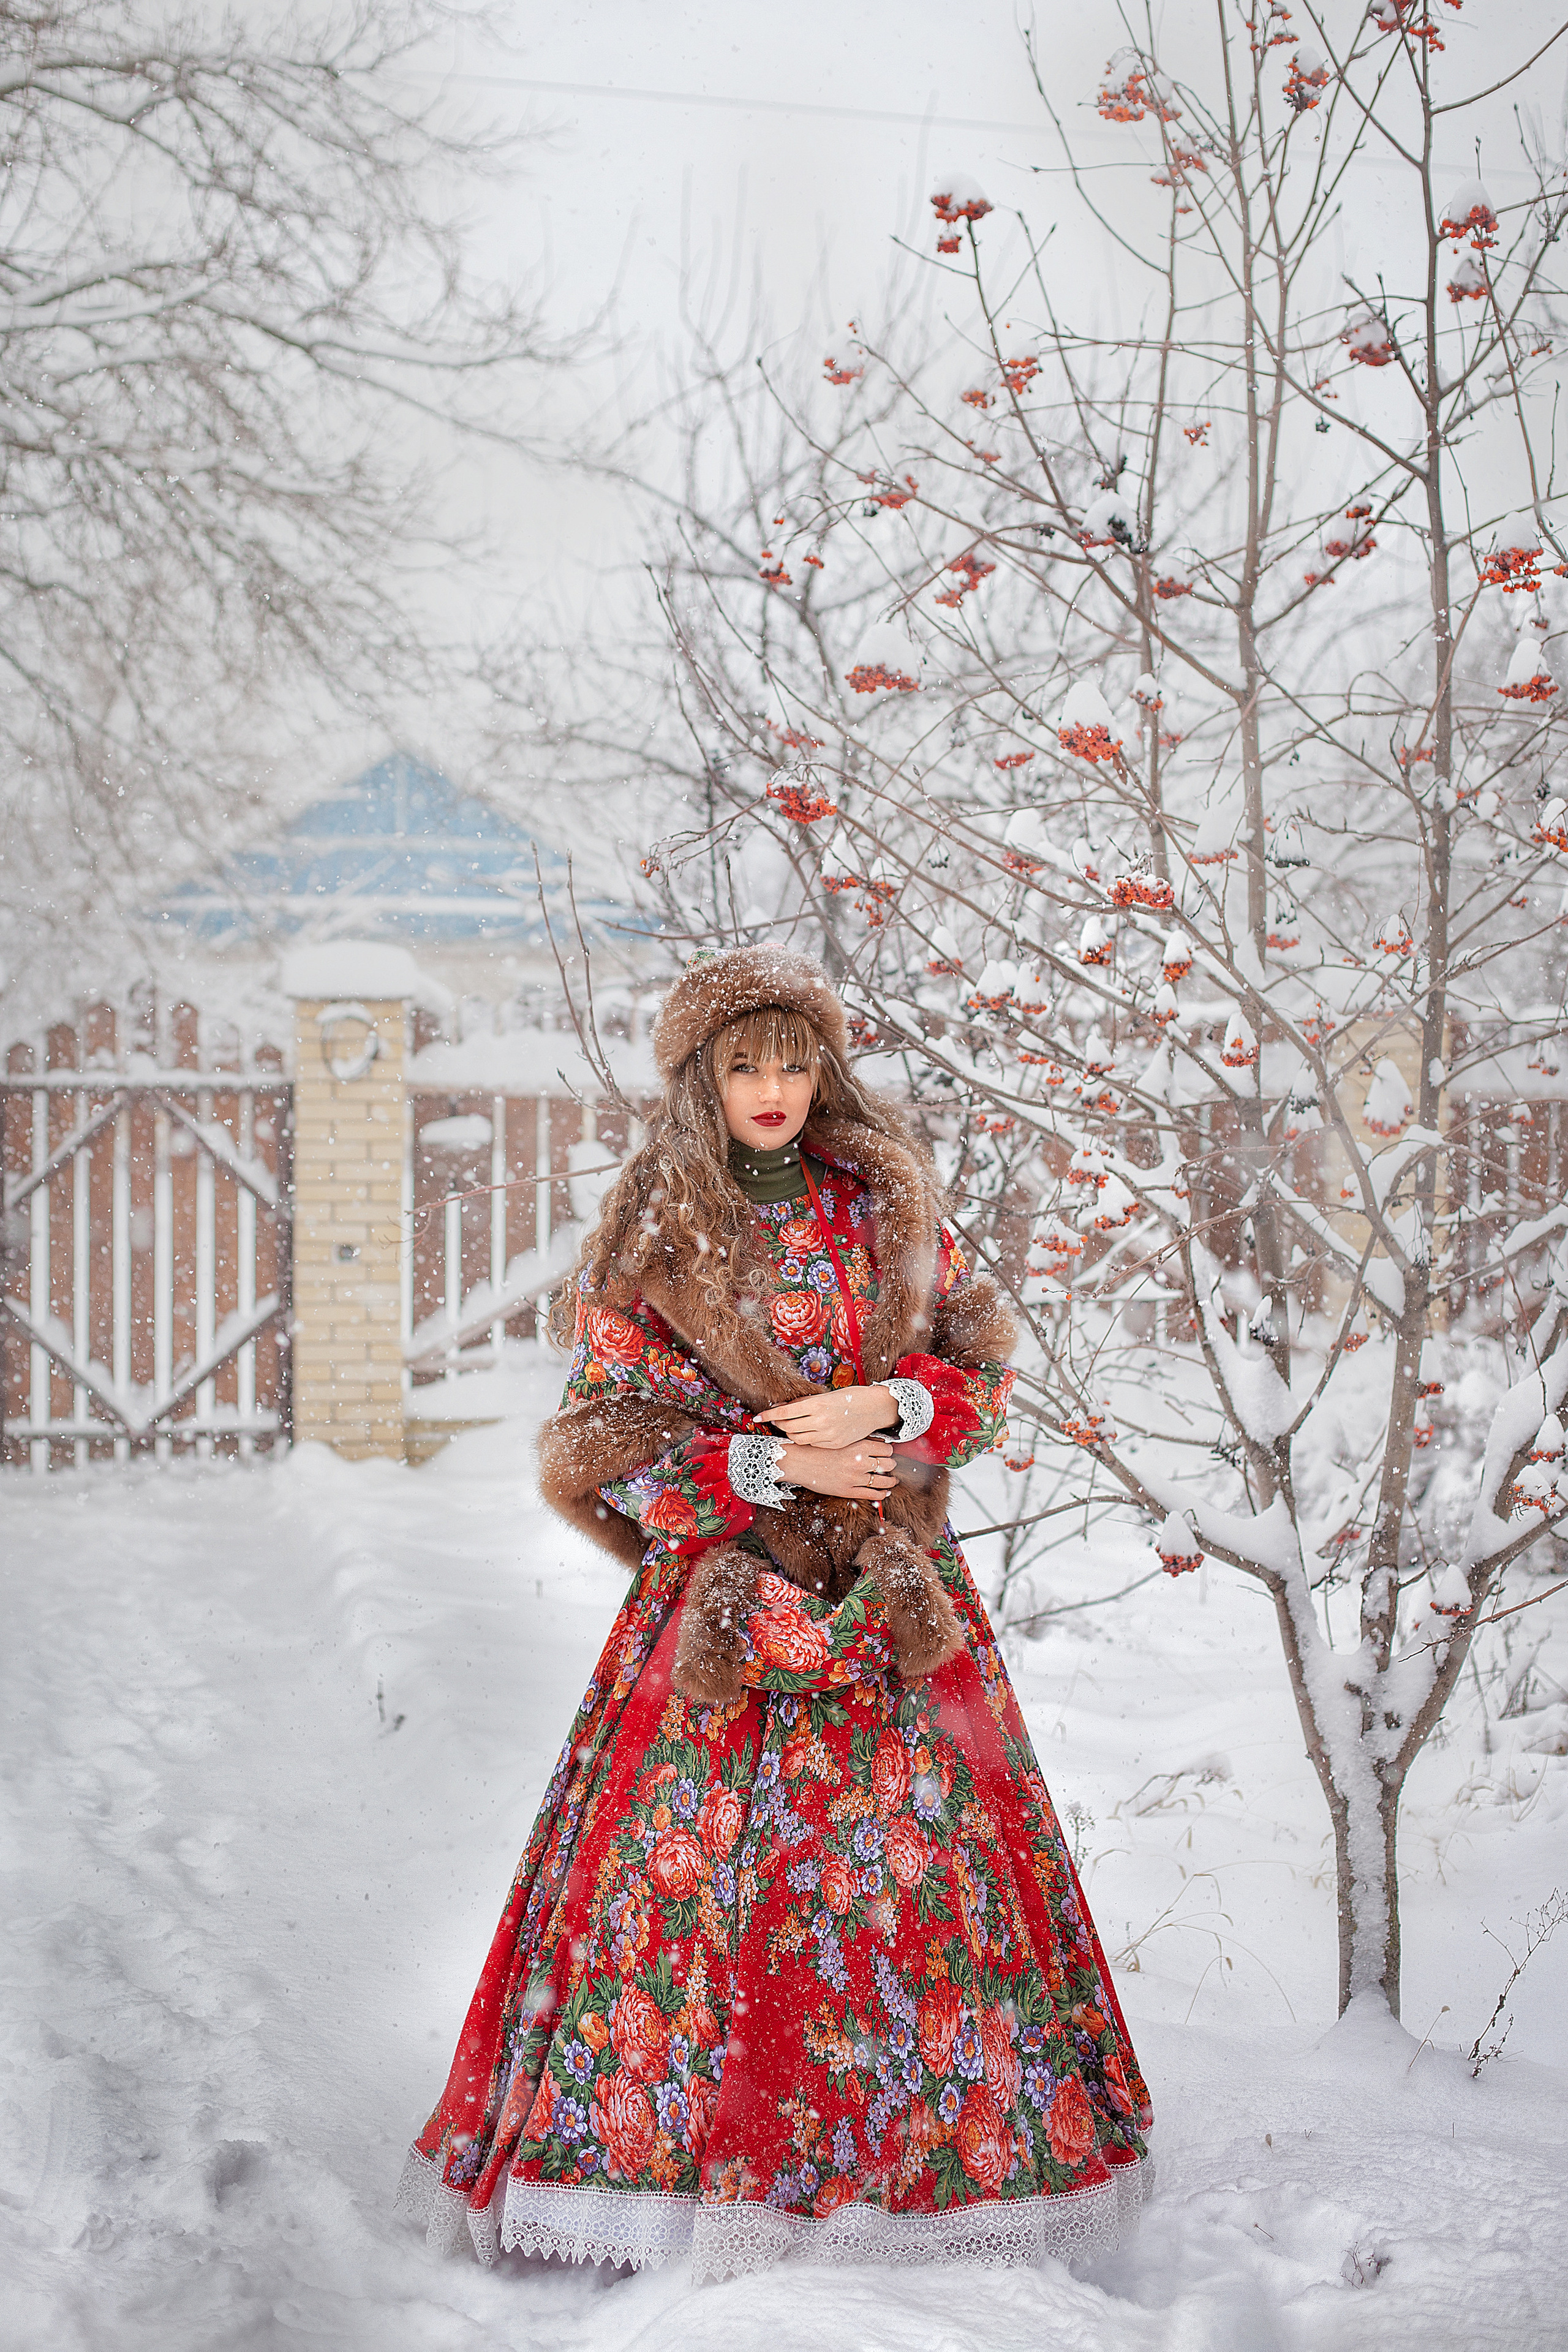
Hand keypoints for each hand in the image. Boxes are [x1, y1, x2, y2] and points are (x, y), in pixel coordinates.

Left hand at [757, 1385, 896, 1449]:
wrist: (874, 1408)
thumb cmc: (850, 1397)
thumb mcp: (825, 1396)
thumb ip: (804, 1403)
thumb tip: (782, 1408)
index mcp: (817, 1404)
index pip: (784, 1412)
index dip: (768, 1415)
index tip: (758, 1417)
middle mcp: (820, 1421)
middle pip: (788, 1427)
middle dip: (779, 1424)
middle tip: (776, 1420)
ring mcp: (828, 1435)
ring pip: (798, 1438)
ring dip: (790, 1433)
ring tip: (791, 1426)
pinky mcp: (834, 1444)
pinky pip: (812, 1444)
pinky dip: (806, 1438)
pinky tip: (808, 1432)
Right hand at [778, 1438, 898, 1500]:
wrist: (800, 1461)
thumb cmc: (819, 1447)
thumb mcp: (842, 1439)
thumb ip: (860, 1440)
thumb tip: (879, 1442)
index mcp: (859, 1446)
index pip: (887, 1449)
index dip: (888, 1451)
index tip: (887, 1453)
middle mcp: (860, 1461)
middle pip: (888, 1464)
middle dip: (891, 1465)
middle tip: (890, 1466)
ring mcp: (855, 1477)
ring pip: (883, 1481)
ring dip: (891, 1481)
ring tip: (892, 1481)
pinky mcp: (848, 1491)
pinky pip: (872, 1494)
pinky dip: (882, 1494)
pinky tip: (884, 1493)